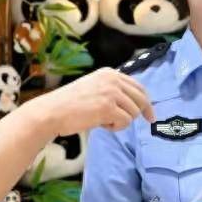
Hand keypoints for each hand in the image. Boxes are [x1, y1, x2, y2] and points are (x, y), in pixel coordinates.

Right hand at [30, 68, 153, 136]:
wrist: (52, 111)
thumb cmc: (69, 104)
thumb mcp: (94, 88)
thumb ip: (112, 91)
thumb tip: (134, 104)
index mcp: (110, 73)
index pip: (138, 86)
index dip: (146, 102)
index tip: (150, 114)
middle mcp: (112, 80)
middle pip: (141, 99)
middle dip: (142, 112)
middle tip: (144, 122)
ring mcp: (111, 93)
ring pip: (133, 112)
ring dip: (122, 121)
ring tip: (104, 121)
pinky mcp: (108, 107)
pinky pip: (125, 122)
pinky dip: (116, 127)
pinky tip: (101, 124)